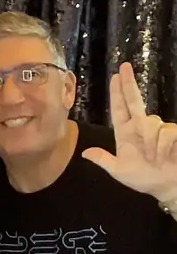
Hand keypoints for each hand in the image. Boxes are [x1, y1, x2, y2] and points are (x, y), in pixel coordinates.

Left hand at [82, 62, 176, 202]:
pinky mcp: (174, 133)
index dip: (118, 93)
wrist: (168, 187)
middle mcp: (142, 127)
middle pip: (135, 100)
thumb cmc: (145, 179)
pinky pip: (166, 133)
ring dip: (150, 144)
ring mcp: (159, 129)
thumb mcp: (120, 171)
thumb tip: (85, 153)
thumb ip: (104, 161)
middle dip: (129, 83)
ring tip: (153, 159)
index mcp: (126, 134)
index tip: (115, 76)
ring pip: (150, 123)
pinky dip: (162, 148)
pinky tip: (165, 157)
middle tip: (124, 66)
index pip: (120, 109)